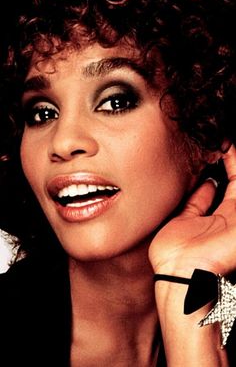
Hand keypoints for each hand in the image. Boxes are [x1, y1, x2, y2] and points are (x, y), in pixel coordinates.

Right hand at [149, 144, 235, 277]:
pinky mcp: (185, 221)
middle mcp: (225, 216)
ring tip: (208, 153)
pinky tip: (199, 176)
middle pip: (231, 184)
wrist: (186, 274)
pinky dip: (196, 188)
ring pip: (211, 189)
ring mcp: (205, 218)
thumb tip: (217, 184)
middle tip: (220, 144)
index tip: (231, 145)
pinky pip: (193, 199)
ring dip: (211, 172)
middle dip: (228, 164)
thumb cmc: (219, 253)